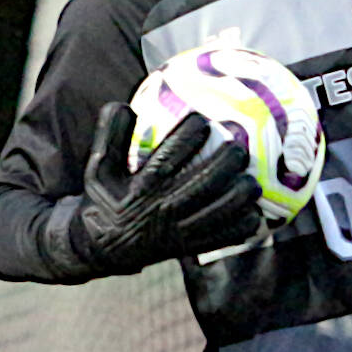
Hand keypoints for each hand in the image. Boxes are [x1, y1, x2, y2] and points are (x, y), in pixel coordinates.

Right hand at [69, 103, 262, 273]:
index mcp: (142, 187)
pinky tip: (253, 210)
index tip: (202, 120)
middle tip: (238, 147)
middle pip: (204, 183)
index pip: (169, 156)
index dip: (189, 135)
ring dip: (241, 193)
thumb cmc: (105, 198)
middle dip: (227, 162)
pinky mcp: (190, 246)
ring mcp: (180, 230)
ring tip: (251, 178)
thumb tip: (125, 105)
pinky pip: (225, 236)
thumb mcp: (98, 166)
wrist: (104, 247)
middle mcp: (164, 209)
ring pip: (220, 211)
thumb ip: (110, 134)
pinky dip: (243, 224)